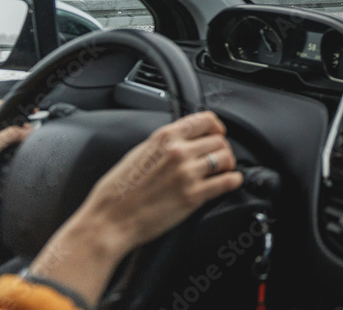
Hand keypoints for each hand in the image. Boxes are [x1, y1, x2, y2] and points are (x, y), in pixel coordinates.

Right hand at [28, 111, 242, 305]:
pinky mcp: (194, 196)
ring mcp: (187, 173)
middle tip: (218, 158)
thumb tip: (182, 139)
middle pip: (219, 140)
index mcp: (164, 138)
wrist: (108, 221)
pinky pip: (228, 181)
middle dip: (221, 149)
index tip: (218, 133)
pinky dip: (234, 180)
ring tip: (223, 171)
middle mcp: (178, 152)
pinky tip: (231, 182)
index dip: (216, 127)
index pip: (205, 120)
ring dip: (228, 164)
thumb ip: (163, 143)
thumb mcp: (138, 153)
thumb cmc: (117, 191)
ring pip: (226, 158)